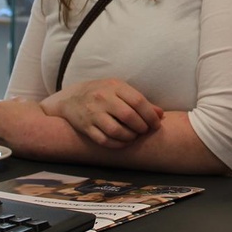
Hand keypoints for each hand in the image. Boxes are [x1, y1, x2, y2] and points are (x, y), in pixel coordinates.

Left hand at [0, 97, 45, 149]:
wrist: (39, 135)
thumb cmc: (35, 117)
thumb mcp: (27, 102)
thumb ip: (15, 100)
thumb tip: (12, 101)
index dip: (0, 108)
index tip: (5, 112)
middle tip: (6, 122)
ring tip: (8, 132)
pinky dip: (0, 141)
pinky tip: (10, 140)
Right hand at [40, 78, 163, 148]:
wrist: (71, 98)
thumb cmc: (102, 93)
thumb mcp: (120, 90)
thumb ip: (140, 101)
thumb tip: (160, 114)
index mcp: (115, 87)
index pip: (138, 101)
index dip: (150, 115)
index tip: (156, 124)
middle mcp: (103, 99)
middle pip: (129, 116)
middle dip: (141, 127)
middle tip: (144, 131)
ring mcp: (93, 113)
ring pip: (116, 130)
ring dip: (130, 137)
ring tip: (134, 136)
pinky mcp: (85, 127)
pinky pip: (104, 140)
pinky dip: (117, 144)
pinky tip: (123, 142)